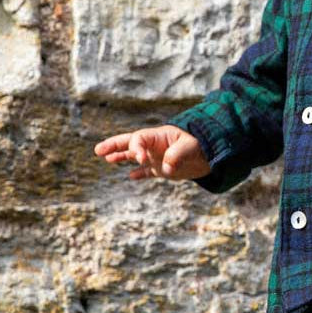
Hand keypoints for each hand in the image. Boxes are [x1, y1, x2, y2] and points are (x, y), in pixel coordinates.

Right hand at [93, 125, 210, 180]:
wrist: (213, 153)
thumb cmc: (202, 144)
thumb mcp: (191, 147)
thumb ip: (177, 155)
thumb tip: (166, 169)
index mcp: (158, 136)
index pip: (138, 139)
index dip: (135, 148)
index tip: (140, 159)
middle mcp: (155, 146)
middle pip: (129, 143)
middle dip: (114, 146)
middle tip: (98, 150)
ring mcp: (158, 157)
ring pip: (135, 156)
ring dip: (121, 157)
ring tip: (106, 159)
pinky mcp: (163, 168)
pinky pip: (147, 171)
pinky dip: (139, 174)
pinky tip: (130, 176)